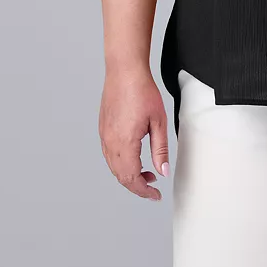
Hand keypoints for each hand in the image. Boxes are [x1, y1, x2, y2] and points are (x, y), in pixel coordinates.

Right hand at [99, 66, 169, 200]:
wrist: (124, 71)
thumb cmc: (142, 91)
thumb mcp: (159, 121)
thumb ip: (160, 149)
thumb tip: (162, 171)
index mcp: (125, 143)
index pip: (131, 178)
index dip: (143, 190)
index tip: (155, 195)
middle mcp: (110, 142)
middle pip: (121, 176)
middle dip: (137, 185)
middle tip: (153, 186)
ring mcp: (104, 136)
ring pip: (114, 167)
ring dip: (129, 174)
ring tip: (147, 172)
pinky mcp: (103, 129)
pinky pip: (109, 155)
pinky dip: (121, 163)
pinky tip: (134, 158)